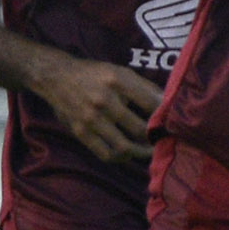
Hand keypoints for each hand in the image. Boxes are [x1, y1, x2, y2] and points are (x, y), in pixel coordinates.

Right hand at [30, 54, 164, 164]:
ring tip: (149, 151)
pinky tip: (127, 154)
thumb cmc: (94, 74)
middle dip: (155, 138)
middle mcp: (104, 100)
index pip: (151, 103)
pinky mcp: (80, 132)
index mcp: (118, 80)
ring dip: (141, 152)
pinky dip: (120, 158)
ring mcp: (91, 118)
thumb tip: (167, 103)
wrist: (56, 77)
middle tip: (163, 140)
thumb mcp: (119, 71)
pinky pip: (105, 154)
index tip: (172, 122)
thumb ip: (143, 87)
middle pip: (140, 129)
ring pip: (124, 146)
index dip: (165, 115)